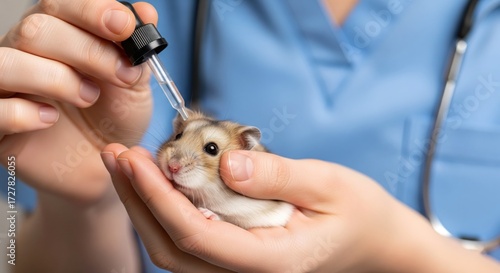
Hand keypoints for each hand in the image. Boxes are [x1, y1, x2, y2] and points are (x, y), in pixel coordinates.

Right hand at [0, 0, 156, 203]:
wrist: (106, 163)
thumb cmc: (115, 117)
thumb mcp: (135, 83)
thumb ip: (136, 49)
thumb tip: (146, 11)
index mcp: (59, 34)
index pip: (59, 4)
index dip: (91, 11)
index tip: (124, 26)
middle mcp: (25, 54)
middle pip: (36, 30)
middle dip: (87, 51)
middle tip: (122, 75)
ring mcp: (7, 89)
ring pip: (7, 62)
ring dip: (56, 78)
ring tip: (89, 98)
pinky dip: (24, 111)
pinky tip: (51, 119)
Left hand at [103, 143, 432, 272]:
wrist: (373, 240)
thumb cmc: (358, 211)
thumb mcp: (328, 184)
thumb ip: (279, 175)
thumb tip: (227, 163)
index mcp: (270, 261)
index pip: (197, 236)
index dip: (159, 199)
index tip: (136, 160)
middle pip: (172, 250)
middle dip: (139, 202)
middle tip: (118, 156)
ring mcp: (240, 269)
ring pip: (175, 250)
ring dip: (146, 206)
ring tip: (128, 164)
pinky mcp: (238, 255)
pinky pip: (190, 241)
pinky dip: (166, 210)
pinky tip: (160, 180)